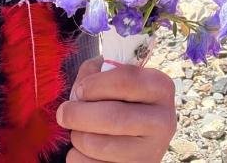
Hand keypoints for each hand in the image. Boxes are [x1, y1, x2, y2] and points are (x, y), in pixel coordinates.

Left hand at [57, 56, 176, 162]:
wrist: (133, 141)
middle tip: (64, 113)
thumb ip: (96, 72)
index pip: (127, 79)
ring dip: (77, 136)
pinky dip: (77, 157)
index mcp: (161, 88)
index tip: (80, 90)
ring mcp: (150, 152)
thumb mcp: (113, 79)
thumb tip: (80, 90)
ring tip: (80, 131)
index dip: (94, 84)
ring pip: (97, 145)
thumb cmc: (119, 101)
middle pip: (112, 116)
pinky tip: (87, 151)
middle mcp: (163, 121)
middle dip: (77, 113)